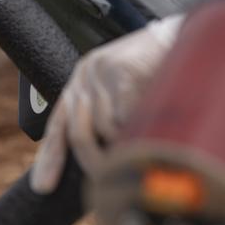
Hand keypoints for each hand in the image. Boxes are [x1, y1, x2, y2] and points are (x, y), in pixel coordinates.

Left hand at [30, 16, 180, 192]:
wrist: (180, 38)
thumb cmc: (154, 70)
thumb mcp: (121, 93)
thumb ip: (107, 119)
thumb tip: (103, 164)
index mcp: (81, 81)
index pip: (58, 124)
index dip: (50, 157)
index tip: (44, 186)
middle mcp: (86, 75)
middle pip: (78, 134)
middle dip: (95, 159)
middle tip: (115, 173)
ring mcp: (101, 71)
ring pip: (104, 129)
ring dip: (126, 140)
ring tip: (146, 133)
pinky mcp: (121, 69)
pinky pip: (122, 115)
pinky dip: (136, 125)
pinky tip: (148, 120)